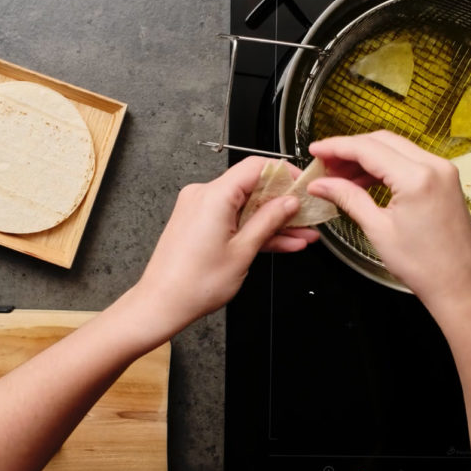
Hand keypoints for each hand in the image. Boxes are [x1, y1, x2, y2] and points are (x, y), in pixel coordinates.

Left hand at [133, 156, 318, 333]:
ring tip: (302, 235)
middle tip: (308, 215)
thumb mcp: (243, 251)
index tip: (303, 186)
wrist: (162, 303)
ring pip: (245, 207)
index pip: (256, 167)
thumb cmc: (194, 284)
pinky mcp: (198, 224)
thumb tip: (288, 203)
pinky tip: (280, 241)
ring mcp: (199, 210)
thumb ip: (269, 221)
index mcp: (214, 196)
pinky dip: (254, 229)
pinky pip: (233, 219)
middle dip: (283, 203)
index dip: (285, 173)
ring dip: (272, 220)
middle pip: (252, 187)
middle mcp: (203, 196)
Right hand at [306, 132, 470, 315]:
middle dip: (350, 149)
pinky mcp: (445, 179)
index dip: (336, 147)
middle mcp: (434, 166)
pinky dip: (385, 166)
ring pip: (395, 148)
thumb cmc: (424, 266)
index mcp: (417, 178)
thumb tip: (321, 184)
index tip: (315, 150)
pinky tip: (365, 181)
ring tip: (340, 176)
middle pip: (382, 141)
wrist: (460, 284)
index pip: (367, 148)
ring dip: (366, 157)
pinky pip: (409, 160)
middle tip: (324, 164)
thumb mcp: (378, 229)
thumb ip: (348, 198)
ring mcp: (443, 170)